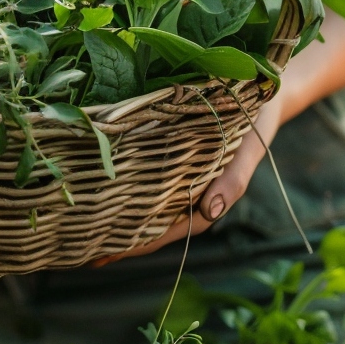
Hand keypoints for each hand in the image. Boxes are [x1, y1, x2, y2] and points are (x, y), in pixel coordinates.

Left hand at [89, 91, 285, 266]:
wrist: (263, 90)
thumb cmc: (256, 119)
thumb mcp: (248, 148)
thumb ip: (233, 179)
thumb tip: (211, 212)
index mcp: (208, 197)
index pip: (167, 230)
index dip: (137, 243)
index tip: (107, 254)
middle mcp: (190, 191)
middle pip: (151, 222)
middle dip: (120, 237)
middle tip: (81, 248)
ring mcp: (180, 175)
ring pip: (147, 203)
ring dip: (119, 216)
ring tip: (83, 227)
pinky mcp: (173, 155)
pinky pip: (148, 178)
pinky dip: (127, 187)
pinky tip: (102, 189)